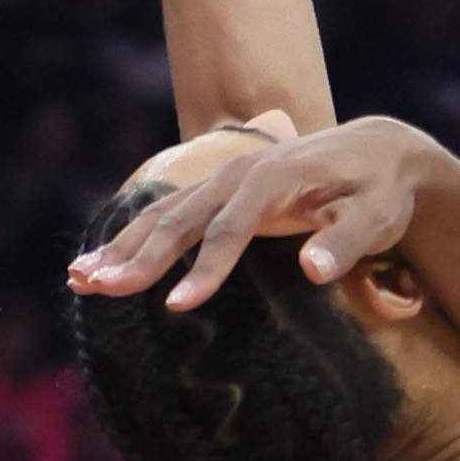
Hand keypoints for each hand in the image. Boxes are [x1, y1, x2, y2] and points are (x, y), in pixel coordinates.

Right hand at [70, 115, 435, 310]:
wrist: (379, 152)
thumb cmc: (380, 192)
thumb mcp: (378, 217)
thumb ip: (347, 242)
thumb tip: (315, 270)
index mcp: (273, 178)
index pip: (232, 229)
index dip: (206, 270)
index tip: (178, 307)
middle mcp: (238, 174)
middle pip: (180, 219)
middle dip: (138, 257)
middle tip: (100, 290)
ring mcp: (224, 181)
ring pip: (163, 216)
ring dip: (120, 248)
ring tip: (79, 281)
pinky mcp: (220, 193)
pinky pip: (168, 217)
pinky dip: (132, 241)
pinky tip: (99, 265)